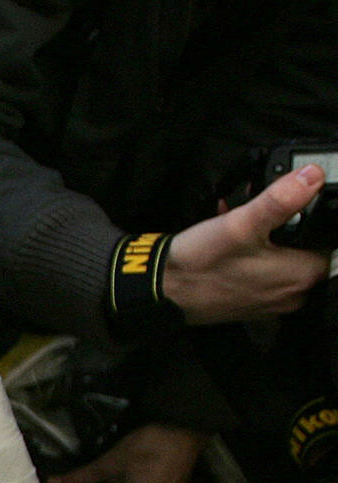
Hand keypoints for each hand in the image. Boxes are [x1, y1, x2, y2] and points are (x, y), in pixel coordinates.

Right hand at [164, 166, 327, 323]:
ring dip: (264, 243)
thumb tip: (312, 176)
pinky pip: (262, 277)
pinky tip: (230, 248)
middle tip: (254, 217)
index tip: (280, 210)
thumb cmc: (200, 263)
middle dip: (282, 229)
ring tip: (237, 227)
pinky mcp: (251, 307)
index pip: (326, 238)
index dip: (305, 218)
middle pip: (302, 250)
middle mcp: (293, 295)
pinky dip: (251, 260)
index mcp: (301, 275)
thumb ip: (281, 199)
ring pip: (281, 262)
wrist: (162, 292)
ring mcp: (271, 304)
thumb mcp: (242, 223)